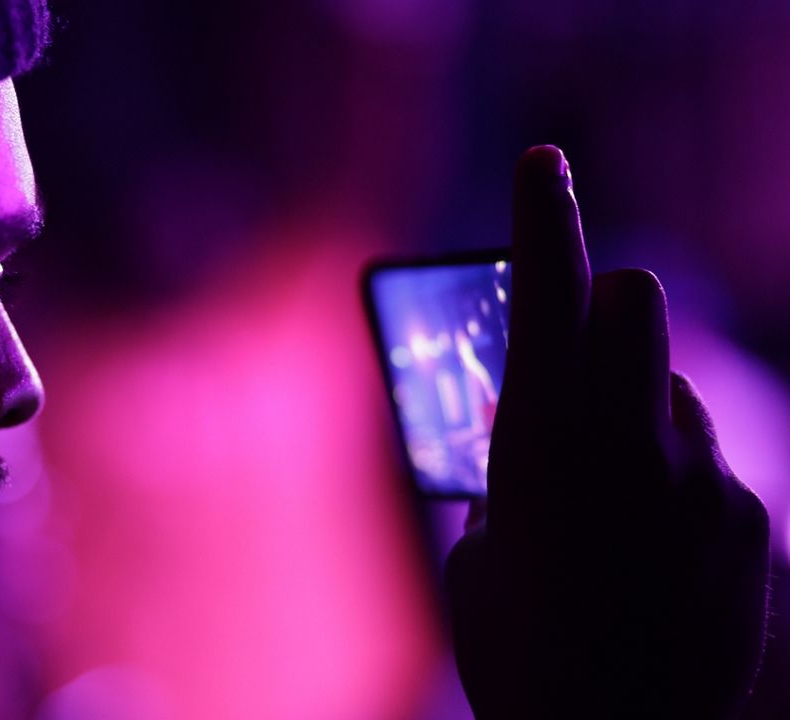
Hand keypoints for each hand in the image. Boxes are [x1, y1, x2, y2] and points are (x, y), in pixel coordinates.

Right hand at [446, 146, 769, 718]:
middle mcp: (631, 440)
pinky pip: (709, 460)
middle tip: (573, 351)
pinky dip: (674, 480)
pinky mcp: (749, 519)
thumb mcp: (476, 556)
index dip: (542, 213)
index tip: (544, 162)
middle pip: (639, 296)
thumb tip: (523, 442)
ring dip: (637, 409)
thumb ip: (504, 474)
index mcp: (540, 443)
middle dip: (603, 302)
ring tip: (609, 499)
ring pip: (675, 386)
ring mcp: (703, 476)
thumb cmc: (519, 656)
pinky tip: (652, 551)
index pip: (547, 288)